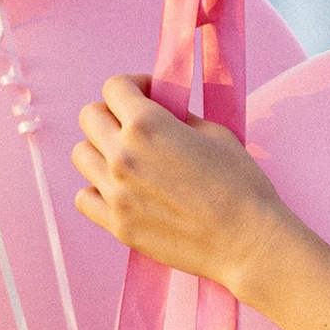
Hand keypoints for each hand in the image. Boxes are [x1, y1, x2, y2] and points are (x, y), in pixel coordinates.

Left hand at [71, 78, 291, 293]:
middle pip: (90, 117)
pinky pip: (84, 197)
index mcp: (147, 125)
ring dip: (101, 151)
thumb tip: (162, 111)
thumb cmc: (241, 186)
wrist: (248, 243)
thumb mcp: (216, 134)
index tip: (148, 96)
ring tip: (129, 161)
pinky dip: (97, 190)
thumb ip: (179, 117)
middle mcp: (122, 155)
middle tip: (136, 127)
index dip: (133, 86)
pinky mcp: (117, 226)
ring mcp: (115, 193)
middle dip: (112, 114)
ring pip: (82, 155)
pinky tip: (122, 192)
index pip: (114, 87)